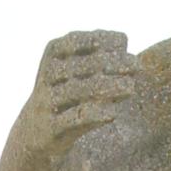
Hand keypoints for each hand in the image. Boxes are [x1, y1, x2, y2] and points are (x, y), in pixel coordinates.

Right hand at [31, 29, 143, 153]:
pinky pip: (74, 119)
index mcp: (53, 54)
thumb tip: (123, 39)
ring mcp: (47, 101)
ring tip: (131, 88)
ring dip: (108, 88)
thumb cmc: (66, 93)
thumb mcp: (75, 68)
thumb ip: (97, 54)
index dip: (101, 40)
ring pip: (78, 91)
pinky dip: (95, 114)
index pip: (76, 41)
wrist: (35, 131)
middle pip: (81, 66)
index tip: (124, 43)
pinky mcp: (51, 128)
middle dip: (111, 63)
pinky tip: (113, 113)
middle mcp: (47, 75)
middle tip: (136, 65)